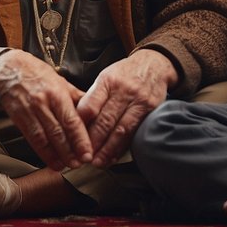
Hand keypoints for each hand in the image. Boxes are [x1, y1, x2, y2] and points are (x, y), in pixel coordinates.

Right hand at [0, 49, 91, 170]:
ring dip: (57, 155)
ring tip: (67, 166)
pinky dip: (43, 152)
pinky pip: (32, 138)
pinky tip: (51, 161)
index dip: (80, 139)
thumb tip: (96, 112)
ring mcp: (30, 111)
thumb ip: (78, 98)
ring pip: (45, 138)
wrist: (10, 68)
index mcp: (57, 92)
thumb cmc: (38, 74)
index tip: (88, 153)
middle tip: (80, 164)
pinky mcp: (18, 118)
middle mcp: (43, 102)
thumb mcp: (61, 81)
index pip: (71, 120)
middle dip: (70, 151)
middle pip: (58, 132)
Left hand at [76, 49, 175, 166]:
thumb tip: (77, 121)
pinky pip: (135, 132)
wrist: (154, 65)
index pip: (90, 105)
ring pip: (121, 129)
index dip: (81, 124)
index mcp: (107, 81)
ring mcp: (138, 101)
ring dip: (108, 149)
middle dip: (94, 141)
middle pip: (106, 120)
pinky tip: (114, 156)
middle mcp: (123, 91)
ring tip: (98, 161)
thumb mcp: (105, 77)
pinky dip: (122, 147)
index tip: (72, 138)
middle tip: (84, 156)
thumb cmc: (124, 74)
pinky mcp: (150, 111)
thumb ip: (92, 98)